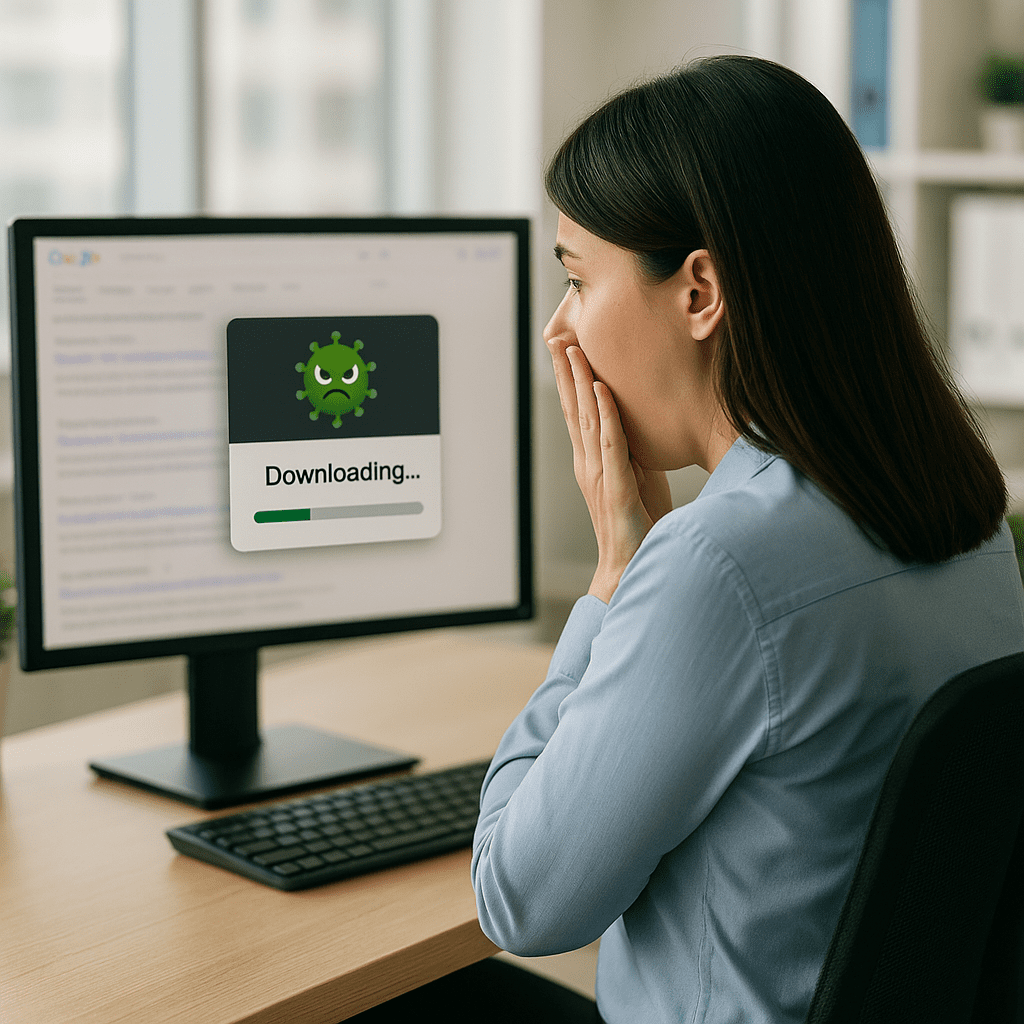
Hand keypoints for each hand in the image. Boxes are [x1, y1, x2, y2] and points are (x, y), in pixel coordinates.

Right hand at [549, 341, 671, 601]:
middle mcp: (588, 464)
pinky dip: (607, 415)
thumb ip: (631, 451)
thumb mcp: (635, 477)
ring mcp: (598, 475)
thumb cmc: (637, 523)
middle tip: (558, 338)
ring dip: (581, 383)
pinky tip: (603, 391)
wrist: (629, 565)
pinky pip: (610, 444)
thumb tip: (640, 426)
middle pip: (574, 409)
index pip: (577, 413)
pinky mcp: (615, 487)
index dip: (570, 381)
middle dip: (567, 372)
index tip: (565, 350)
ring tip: (575, 352)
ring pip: (587, 420)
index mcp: (591, 462)